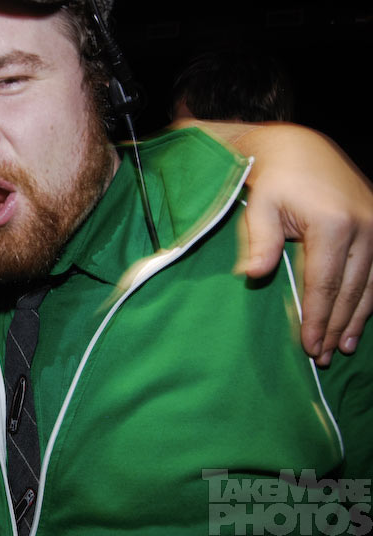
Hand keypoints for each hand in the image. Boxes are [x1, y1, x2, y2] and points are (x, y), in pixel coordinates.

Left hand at [229, 123, 372, 364]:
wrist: (299, 148)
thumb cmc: (273, 179)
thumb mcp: (260, 206)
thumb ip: (260, 241)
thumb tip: (252, 276)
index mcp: (332, 224)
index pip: (323, 284)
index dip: (317, 319)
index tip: (308, 346)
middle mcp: (364, 226)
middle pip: (350, 290)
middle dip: (336, 326)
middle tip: (322, 356)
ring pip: (371, 284)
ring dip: (358, 318)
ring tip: (343, 347)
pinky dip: (370, 296)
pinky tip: (361, 318)